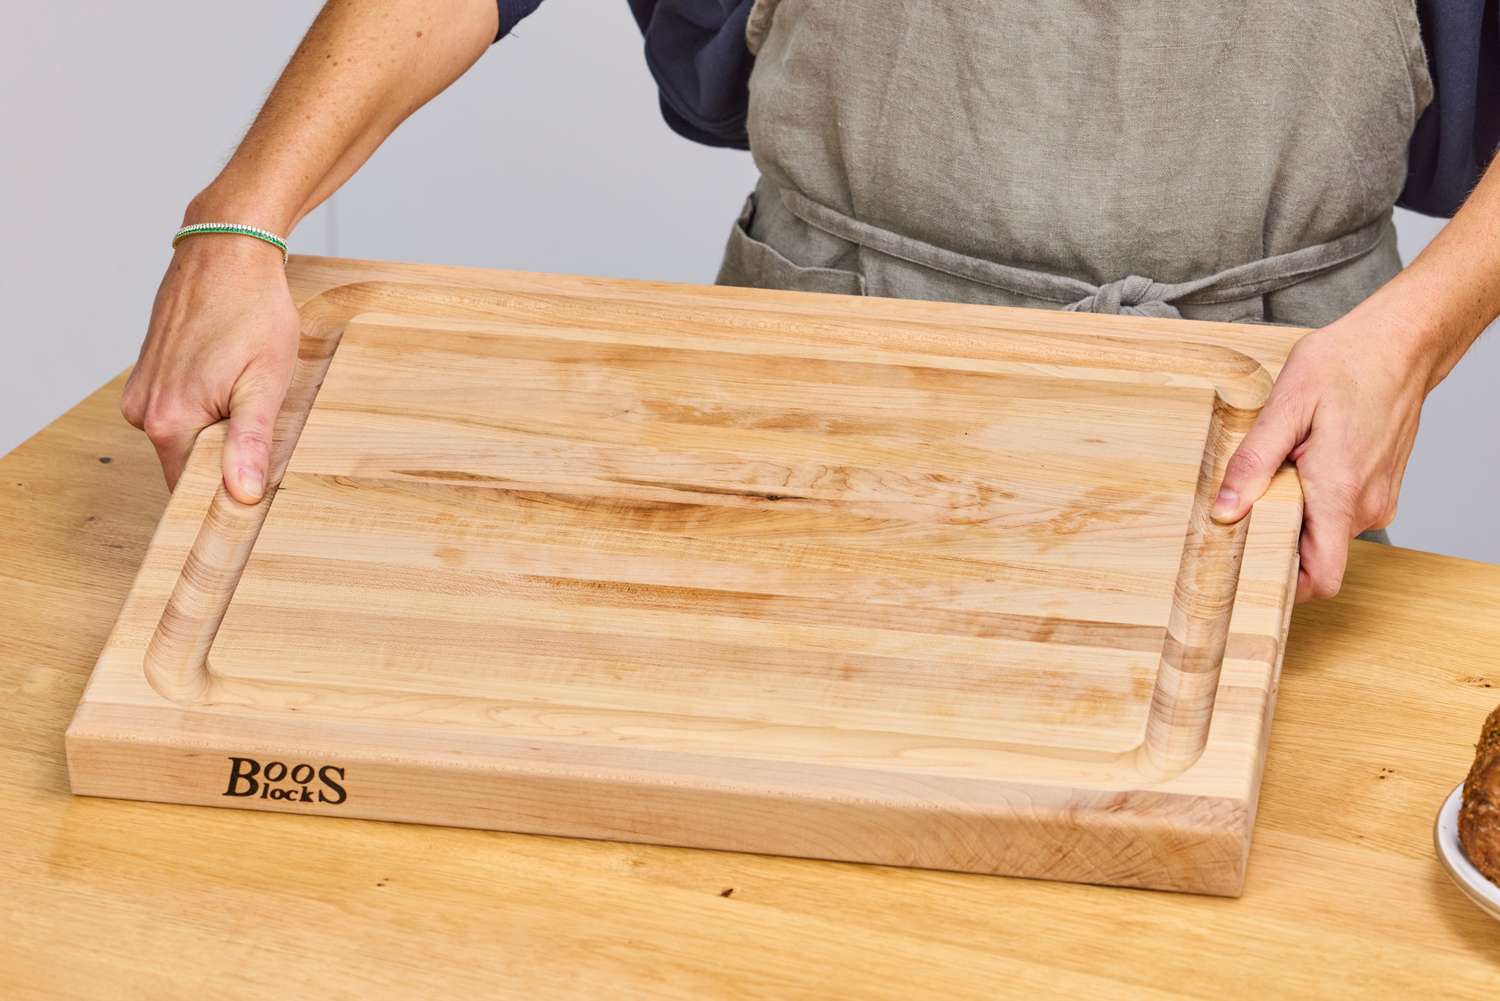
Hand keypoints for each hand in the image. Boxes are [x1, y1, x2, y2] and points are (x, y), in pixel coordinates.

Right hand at [121, 236, 299, 501]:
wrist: (226, 252)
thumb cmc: (252, 311)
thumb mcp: (265, 381)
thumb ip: (250, 442)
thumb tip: (241, 494)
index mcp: (168, 421)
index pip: (191, 488)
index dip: (228, 488)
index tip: (259, 476)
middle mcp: (141, 411)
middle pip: (188, 462)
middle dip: (225, 454)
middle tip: (261, 418)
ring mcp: (139, 390)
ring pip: (184, 435)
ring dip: (216, 426)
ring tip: (244, 388)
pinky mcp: (146, 374)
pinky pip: (177, 410)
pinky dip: (204, 405)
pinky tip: (226, 376)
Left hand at [1209, 318, 1427, 600]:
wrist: (1400, 343)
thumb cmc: (1347, 365)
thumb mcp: (1286, 406)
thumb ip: (1253, 463)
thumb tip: (1225, 511)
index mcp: (1340, 493)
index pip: (1321, 579)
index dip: (1284, 588)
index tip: (1247, 571)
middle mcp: (1366, 506)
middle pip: (1314, 556)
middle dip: (1276, 538)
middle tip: (1244, 504)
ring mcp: (1378, 498)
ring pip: (1326, 532)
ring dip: (1295, 514)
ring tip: (1276, 471)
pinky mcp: (1379, 487)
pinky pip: (1340, 512)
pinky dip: (1315, 499)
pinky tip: (1300, 462)